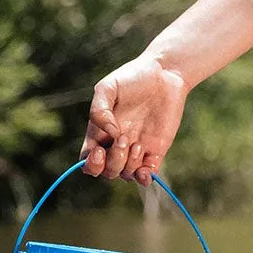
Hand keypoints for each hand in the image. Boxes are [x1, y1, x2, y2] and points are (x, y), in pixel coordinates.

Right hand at [80, 55, 187, 183]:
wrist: (164, 73)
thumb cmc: (132, 77)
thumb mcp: (108, 88)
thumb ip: (99, 110)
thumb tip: (110, 134)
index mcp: (100, 133)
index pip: (88, 161)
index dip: (91, 164)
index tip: (99, 150)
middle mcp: (116, 144)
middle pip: (107, 171)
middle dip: (113, 162)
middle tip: (124, 138)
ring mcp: (137, 149)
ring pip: (126, 174)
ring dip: (129, 165)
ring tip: (138, 144)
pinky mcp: (156, 150)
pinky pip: (148, 174)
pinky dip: (144, 178)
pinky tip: (145, 171)